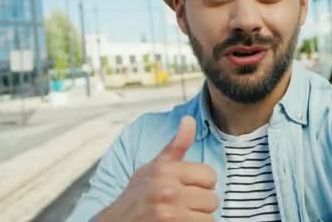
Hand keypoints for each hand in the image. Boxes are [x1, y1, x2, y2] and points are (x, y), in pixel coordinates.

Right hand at [98, 116, 218, 221]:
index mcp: (166, 171)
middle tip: (184, 203)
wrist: (118, 221)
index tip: (190, 186)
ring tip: (183, 214)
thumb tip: (190, 120)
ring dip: (199, 218)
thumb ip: (177, 145)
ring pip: (209, 216)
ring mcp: (171, 214)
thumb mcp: (155, 165)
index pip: (210, 175)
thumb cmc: (139, 194)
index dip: (203, 182)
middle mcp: (168, 191)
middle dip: (201, 202)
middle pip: (212, 198)